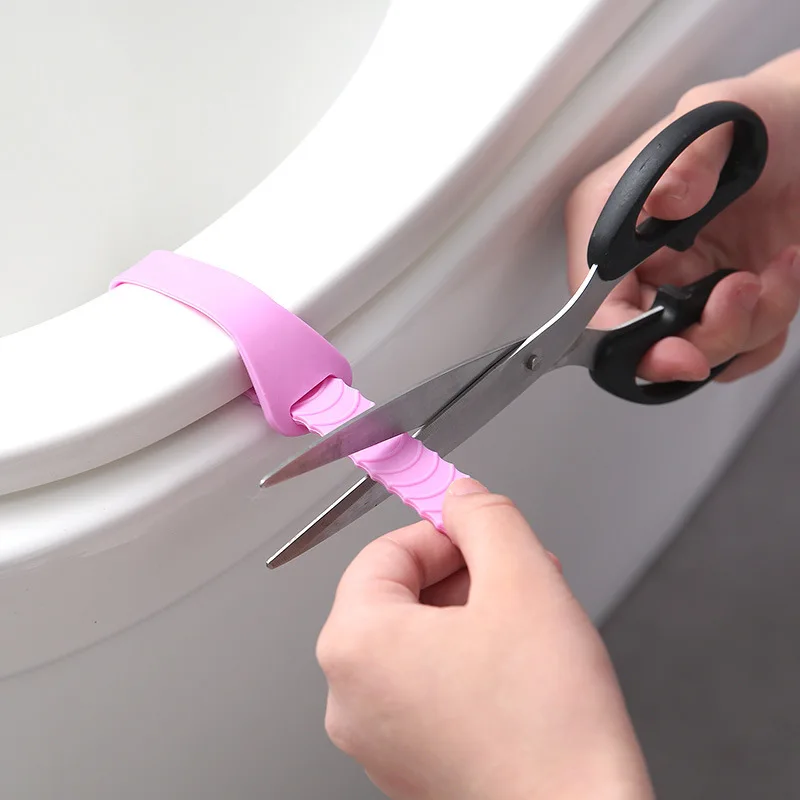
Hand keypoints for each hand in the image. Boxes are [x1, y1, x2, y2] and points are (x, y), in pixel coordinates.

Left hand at [317, 479, 653, 799]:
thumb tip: (464, 497)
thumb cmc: (548, 729)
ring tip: (530, 616)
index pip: (385, 552)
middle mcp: (350, 696)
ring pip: (418, 641)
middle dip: (464, 572)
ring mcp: (376, 737)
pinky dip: (467, 661)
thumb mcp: (524, 580)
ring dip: (472, 613)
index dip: (441, 531)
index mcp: (356, 645)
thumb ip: (487, 518)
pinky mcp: (408, 763)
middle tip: (517, 570)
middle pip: (399, 596)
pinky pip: (426, 686)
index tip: (480, 528)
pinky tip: (519, 663)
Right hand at [566, 49, 799, 383]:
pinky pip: (739, 349)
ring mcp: (683, 284)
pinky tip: (785, 276)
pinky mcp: (721, 300)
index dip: (630, 341)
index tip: (680, 354)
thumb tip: (663, 202)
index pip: (598, 306)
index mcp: (613, 224)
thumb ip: (688, 160)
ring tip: (779, 268)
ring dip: (751, 324)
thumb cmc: (761, 116)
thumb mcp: (722, 117)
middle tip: (745, 294)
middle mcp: (641, 263)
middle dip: (705, 336)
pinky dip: (769, 328)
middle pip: (647, 342)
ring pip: (700, 350)